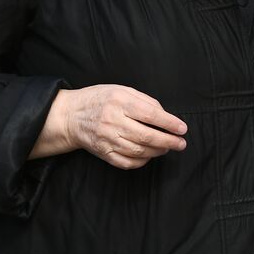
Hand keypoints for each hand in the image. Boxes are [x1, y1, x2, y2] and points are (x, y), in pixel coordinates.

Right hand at [31, 85, 187, 168]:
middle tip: (181, 143)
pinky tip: (149, 156)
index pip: (150, 114)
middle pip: (146, 135)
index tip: (182, 128)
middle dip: (168, 141)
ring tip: (168, 148)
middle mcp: (112, 121)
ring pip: (138, 151)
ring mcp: (107, 139)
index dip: (169, 123)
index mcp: (119, 102)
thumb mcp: (121, 90)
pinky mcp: (103, 153)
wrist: (70, 116)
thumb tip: (165, 115)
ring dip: (157, 151)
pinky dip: (141, 162)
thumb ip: (144, 100)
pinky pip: (126, 162)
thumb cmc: (100, 99)